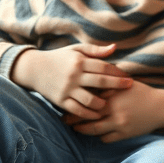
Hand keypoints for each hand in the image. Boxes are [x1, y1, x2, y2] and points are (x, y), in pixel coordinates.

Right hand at [10, 43, 131, 118]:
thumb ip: (96, 50)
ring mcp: (67, 89)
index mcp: (80, 62)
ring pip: (90, 99)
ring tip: (109, 103)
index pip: (104, 67)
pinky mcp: (60, 100)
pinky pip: (77, 110)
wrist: (34, 69)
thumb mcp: (76, 50)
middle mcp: (74, 75)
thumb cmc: (59, 58)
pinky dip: (88, 114)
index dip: (118, 72)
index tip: (128, 76)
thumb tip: (115, 48)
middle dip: (117, 84)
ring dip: (103, 103)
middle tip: (129, 86)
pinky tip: (97, 114)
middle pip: (101, 81)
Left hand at [63, 81, 163, 142]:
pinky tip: (96, 133)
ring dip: (83, 130)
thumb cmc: (143, 93)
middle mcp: (115, 110)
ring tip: (76, 128)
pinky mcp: (124, 134)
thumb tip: (91, 80)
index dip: (76, 102)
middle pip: (87, 116)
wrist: (162, 107)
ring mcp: (119, 123)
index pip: (89, 100)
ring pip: (93, 130)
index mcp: (114, 95)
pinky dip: (100, 136)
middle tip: (64, 120)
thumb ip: (109, 83)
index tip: (66, 102)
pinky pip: (106, 139)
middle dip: (73, 119)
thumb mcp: (127, 84)